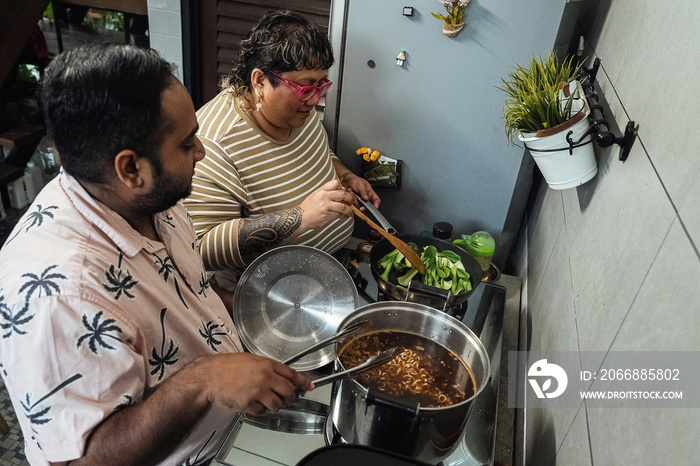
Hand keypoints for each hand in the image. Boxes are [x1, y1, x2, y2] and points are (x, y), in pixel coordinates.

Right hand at [199, 353, 313, 414]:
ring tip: (268, 401)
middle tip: (288, 398)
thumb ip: (268, 368)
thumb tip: (283, 376)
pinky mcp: (249, 403)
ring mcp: (257, 391)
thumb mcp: (252, 360)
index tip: (310, 386)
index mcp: (267, 364)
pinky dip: (261, 410)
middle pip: (288, 391)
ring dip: (276, 405)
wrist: (210, 376)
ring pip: (278, 404)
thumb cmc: (227, 366)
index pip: (292, 374)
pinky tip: (254, 403)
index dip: (303, 381)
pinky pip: (262, 411)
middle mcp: (265, 377)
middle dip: (290, 397)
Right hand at [299, 180, 354, 228]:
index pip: (336, 183)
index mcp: (321, 191)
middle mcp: (324, 197)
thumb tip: (342, 189)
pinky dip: (344, 216)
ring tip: (350, 212)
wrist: (301, 218)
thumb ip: (328, 191)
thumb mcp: (316, 194)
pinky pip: (340, 215)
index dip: (342, 187)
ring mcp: (326, 207)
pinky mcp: (328, 216)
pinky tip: (345, 216)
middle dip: (350, 198)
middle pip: (342, 194)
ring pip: (343, 207)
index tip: (343, 191)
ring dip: (349, 210)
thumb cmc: (308, 206)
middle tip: (351, 201)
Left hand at [342, 173, 380, 207]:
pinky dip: (351, 198)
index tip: (375, 206)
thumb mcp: (361, 184)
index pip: (376, 200)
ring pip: (360, 206)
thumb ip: (364, 192)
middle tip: (359, 199)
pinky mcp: (355, 203)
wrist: (347, 181)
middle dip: (364, 204)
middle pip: (368, 206)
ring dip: (355, 199)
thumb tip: (367, 198)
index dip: (376, 203)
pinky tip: (350, 192)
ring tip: (352, 191)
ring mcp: (360, 201)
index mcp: (370, 193)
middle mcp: (366, 198)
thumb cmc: (356, 181)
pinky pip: (354, 204)